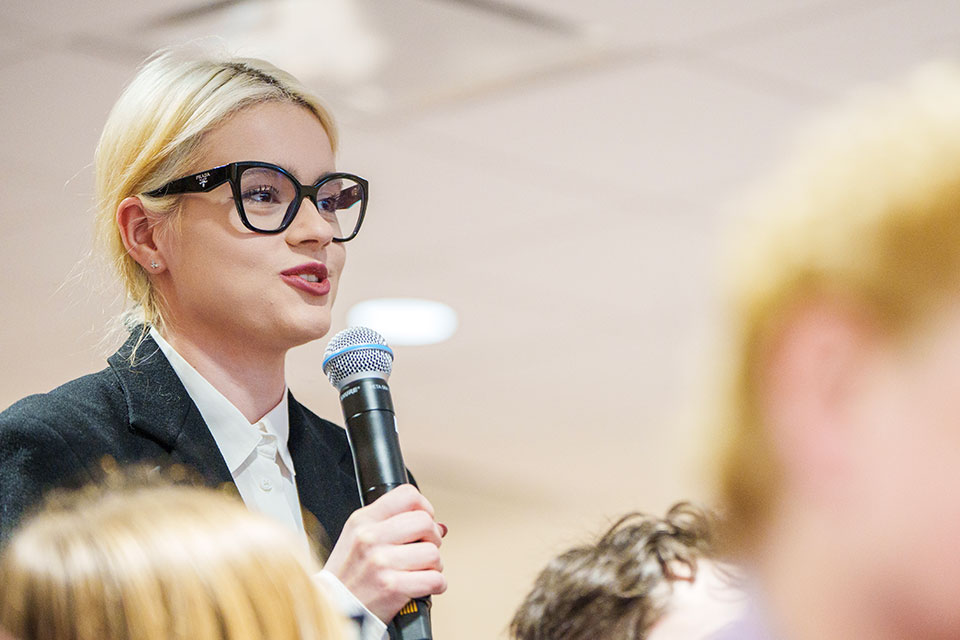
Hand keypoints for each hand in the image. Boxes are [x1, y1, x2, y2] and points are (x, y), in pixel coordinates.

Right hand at [324, 484, 446, 621]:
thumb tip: (439, 525)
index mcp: (362, 520)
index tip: (423, 522)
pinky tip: (424, 586)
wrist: (333, 610)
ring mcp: (380, 562)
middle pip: (425, 522)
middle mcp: (370, 537)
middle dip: (433, 538)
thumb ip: (393, 525)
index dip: (424, 508)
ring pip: (433, 552)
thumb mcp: (358, 538)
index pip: (407, 494)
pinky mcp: (391, 587)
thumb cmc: (348, 576)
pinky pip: (435, 579)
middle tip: (424, 549)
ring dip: (434, 565)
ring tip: (421, 571)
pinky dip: (436, 584)